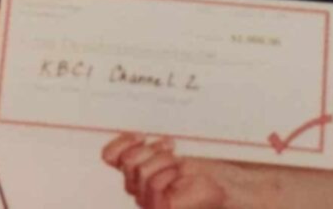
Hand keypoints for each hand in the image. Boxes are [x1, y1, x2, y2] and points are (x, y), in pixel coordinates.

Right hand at [103, 134, 230, 208]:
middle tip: (170, 148)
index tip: (141, 134)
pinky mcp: (160, 207)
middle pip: (127, 161)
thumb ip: (149, 143)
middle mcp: (136, 186)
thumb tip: (135, 131)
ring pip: (141, 171)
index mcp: (134, 168)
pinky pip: (153, 184)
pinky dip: (168, 173)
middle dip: (151, 149)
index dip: (121, 142)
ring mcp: (146, 200)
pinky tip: (178, 174)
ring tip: (177, 163)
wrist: (223, 182)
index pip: (109, 155)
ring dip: (164, 161)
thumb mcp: (172, 147)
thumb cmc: (199, 164)